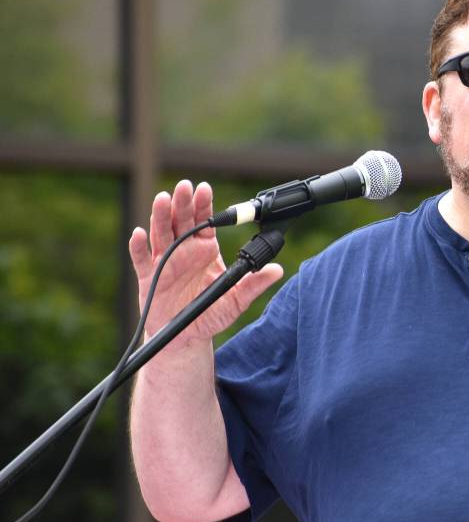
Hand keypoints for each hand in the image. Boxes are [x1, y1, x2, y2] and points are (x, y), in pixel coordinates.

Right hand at [128, 179, 283, 346]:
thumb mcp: (236, 301)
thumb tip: (277, 271)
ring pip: (161, 233)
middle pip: (182, 221)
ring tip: (162, 199)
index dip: (204, 204)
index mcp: (205, 250)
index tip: (205, 188)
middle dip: (183, 203)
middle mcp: (184, 250)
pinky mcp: (149, 277)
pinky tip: (139, 233)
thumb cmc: (211, 314)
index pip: (205, 221)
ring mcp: (165, 261)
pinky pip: (142, 259)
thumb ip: (254, 285)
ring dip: (160, 216)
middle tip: (184, 186)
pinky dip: (138, 246)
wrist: (187, 336)